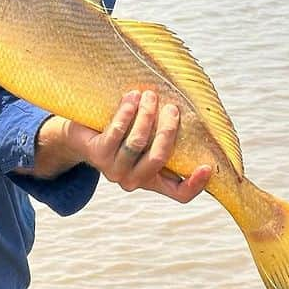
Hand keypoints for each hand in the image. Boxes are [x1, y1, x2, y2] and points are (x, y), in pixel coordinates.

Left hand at [63, 90, 211, 202]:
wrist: (81, 135)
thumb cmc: (121, 134)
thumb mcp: (147, 139)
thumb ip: (165, 136)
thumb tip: (193, 116)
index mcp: (152, 180)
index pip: (179, 194)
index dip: (195, 185)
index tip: (208, 166)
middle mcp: (133, 180)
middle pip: (158, 158)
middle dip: (167, 130)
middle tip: (172, 107)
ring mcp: (113, 170)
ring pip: (137, 142)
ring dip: (146, 115)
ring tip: (149, 95)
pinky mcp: (97, 155)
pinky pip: (116, 132)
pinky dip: (126, 113)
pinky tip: (131, 97)